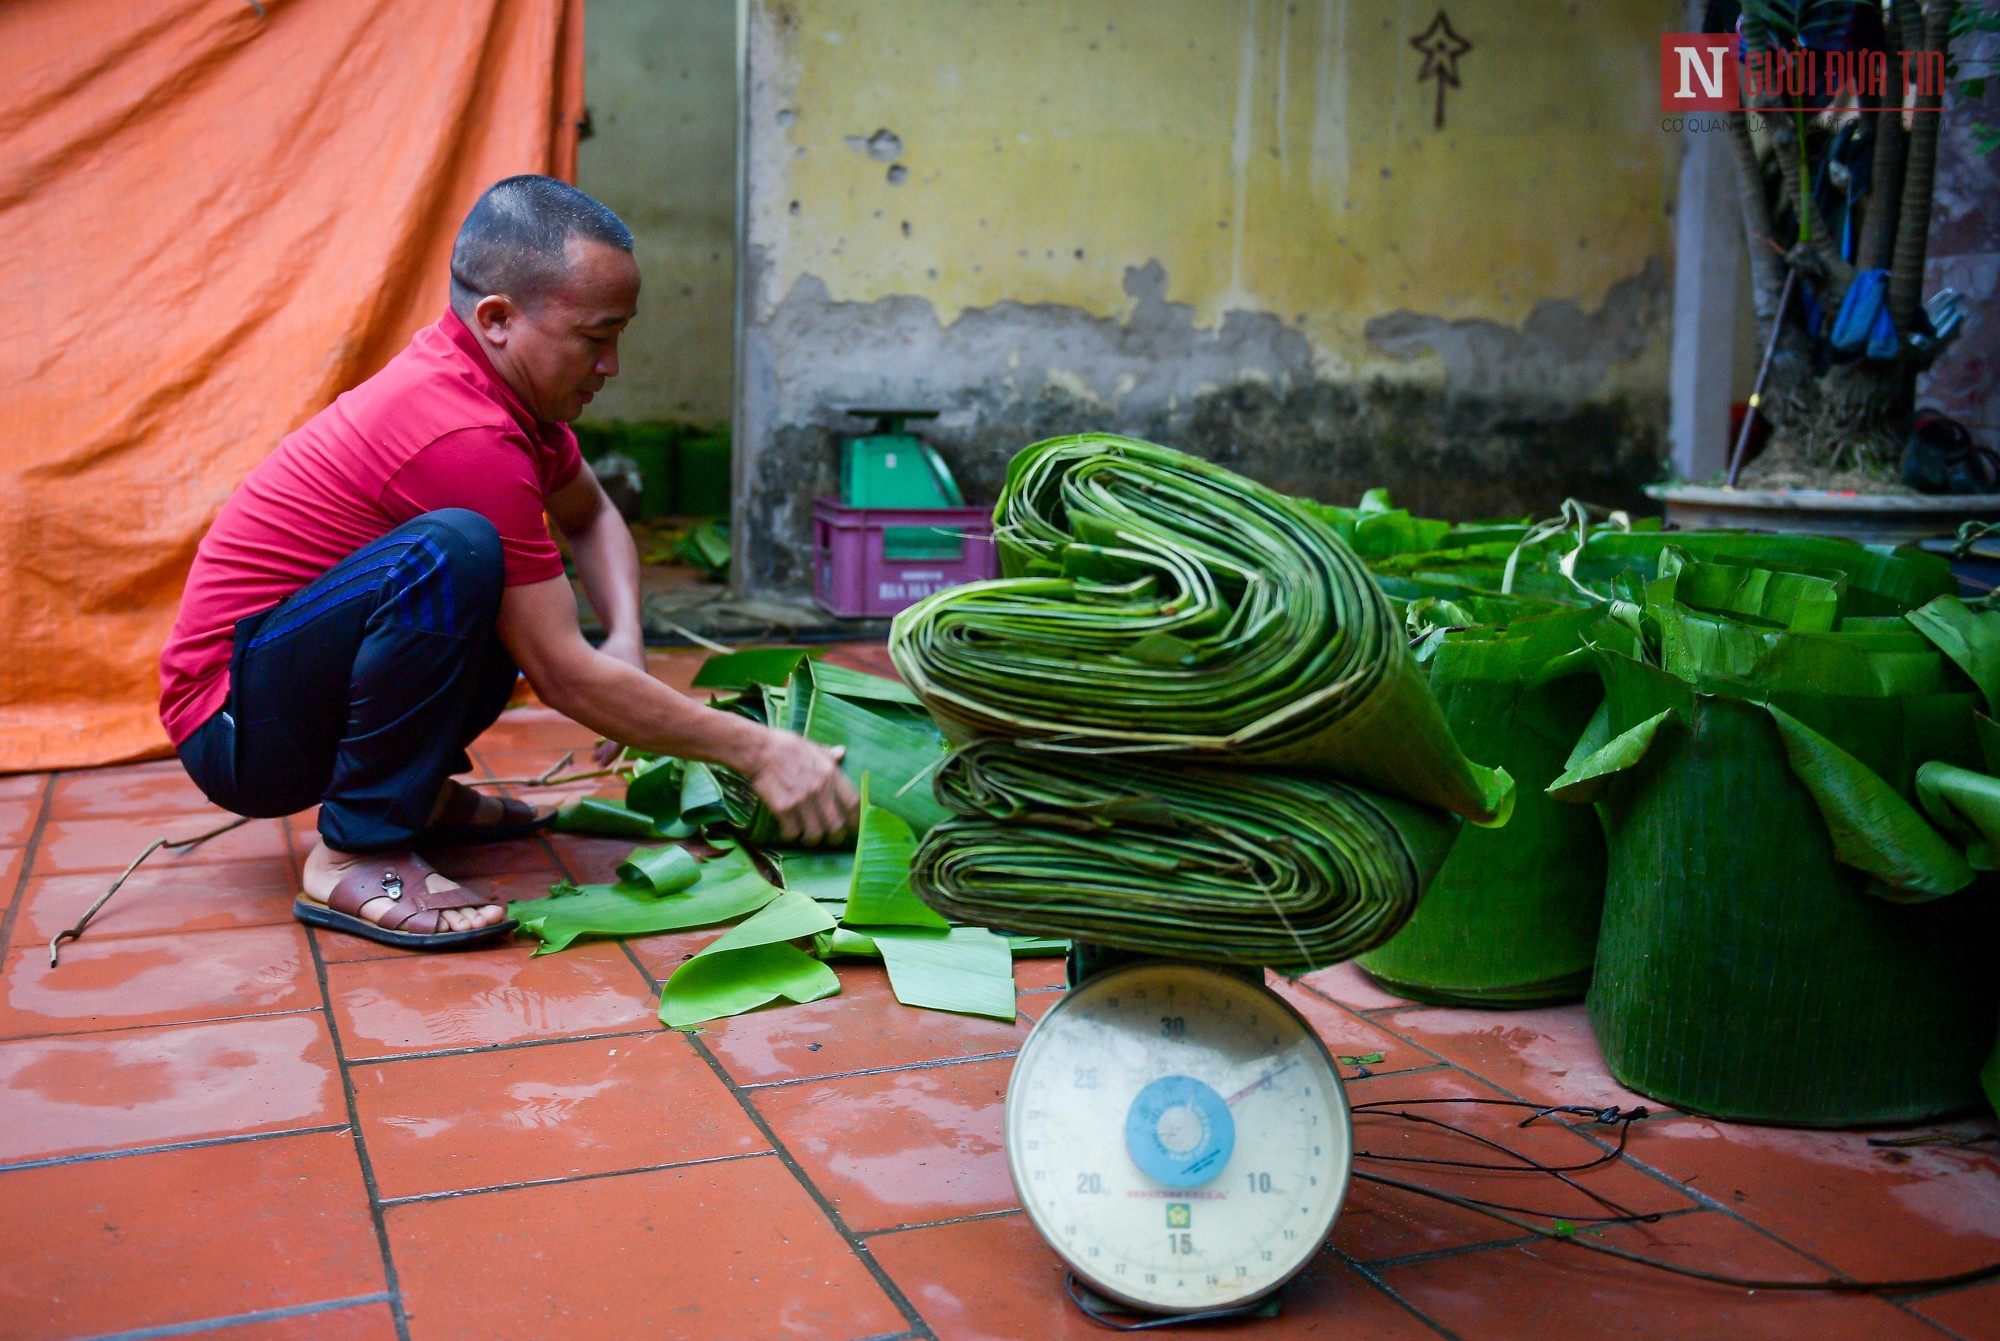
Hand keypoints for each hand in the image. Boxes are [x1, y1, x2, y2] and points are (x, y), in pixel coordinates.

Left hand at [589, 631, 648, 766]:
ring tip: (596, 756)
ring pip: (621, 728)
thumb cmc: (614, 649)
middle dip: (610, 751)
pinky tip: (598, 735)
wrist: (628, 637)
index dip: (612, 750)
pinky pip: (620, 719)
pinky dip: (609, 729)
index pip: (623, 734)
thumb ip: (585, 674)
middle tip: (597, 763)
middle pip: (624, 735)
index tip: (600, 763)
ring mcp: (631, 702)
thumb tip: (559, 684)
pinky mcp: (627, 698)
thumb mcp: (601, 663)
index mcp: (630, 702)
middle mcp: (633, 705)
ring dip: (609, 742)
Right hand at [744, 729, 857, 846]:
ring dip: (813, 839)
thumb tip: (842, 752)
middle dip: (836, 837)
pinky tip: (788, 833)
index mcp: (831, 773)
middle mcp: (820, 789)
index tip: (854, 826)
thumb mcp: (812, 747)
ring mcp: (802, 800)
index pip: (853, 803)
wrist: (759, 750)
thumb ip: (829, 755)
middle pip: (836, 825)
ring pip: (815, 833)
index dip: (856, 819)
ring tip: (809, 839)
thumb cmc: (786, 746)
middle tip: (832, 839)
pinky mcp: (783, 808)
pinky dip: (791, 836)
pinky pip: (793, 832)